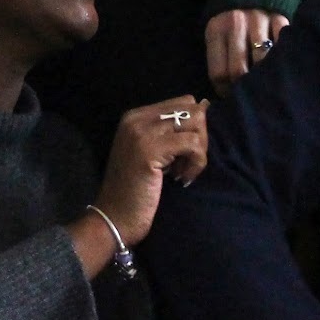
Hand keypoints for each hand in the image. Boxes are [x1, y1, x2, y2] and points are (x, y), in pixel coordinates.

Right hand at [87, 97, 209, 248]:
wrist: (114, 218)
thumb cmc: (135, 191)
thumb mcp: (153, 153)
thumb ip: (172, 132)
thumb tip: (205, 107)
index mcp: (136, 116)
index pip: (184, 102)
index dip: (194, 128)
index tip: (185, 154)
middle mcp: (137, 118)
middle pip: (193, 109)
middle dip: (200, 137)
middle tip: (188, 163)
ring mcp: (142, 132)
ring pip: (195, 124)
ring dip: (199, 151)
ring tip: (184, 172)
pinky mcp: (150, 149)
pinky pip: (193, 145)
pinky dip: (197, 163)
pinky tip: (183, 179)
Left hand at [205, 9, 291, 92]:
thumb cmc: (231, 21)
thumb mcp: (217, 34)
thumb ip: (219, 59)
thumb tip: (227, 95)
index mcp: (216, 31)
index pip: (219, 73)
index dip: (225, 90)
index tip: (231, 96)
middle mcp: (236, 24)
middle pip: (239, 70)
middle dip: (244, 87)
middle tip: (249, 93)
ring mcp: (259, 20)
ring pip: (262, 61)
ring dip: (264, 76)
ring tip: (265, 83)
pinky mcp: (279, 17)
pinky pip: (282, 45)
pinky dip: (281, 58)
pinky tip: (279, 65)